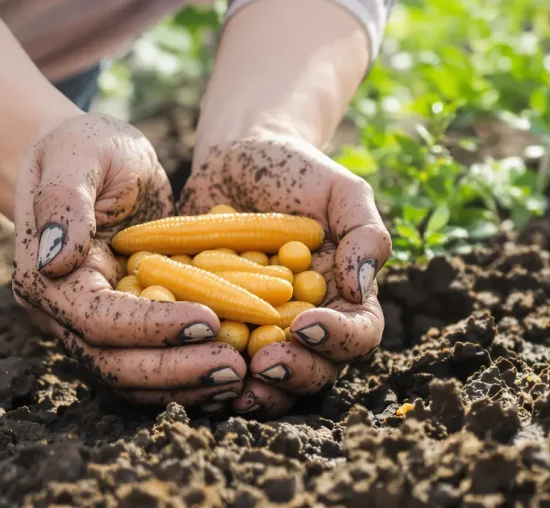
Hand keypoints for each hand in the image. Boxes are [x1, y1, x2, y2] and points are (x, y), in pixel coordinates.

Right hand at [11, 114, 244, 410]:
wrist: (90, 159)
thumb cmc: (85, 146)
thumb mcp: (77, 154)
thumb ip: (64, 201)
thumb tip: (55, 260)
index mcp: (45, 276)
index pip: (97, 319)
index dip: (152, 327)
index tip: (210, 321)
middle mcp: (62, 313)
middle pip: (113, 363)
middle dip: (175, 370)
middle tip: (236, 367)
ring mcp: (90, 327)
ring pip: (132, 376)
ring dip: (185, 382)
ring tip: (241, 374)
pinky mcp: (122, 328)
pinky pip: (151, 364)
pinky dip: (188, 374)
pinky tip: (233, 370)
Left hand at [180, 135, 390, 416]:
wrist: (237, 158)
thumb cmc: (299, 171)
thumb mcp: (341, 191)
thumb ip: (365, 234)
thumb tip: (359, 287)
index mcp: (345, 298)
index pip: (359, 333)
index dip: (339, 340)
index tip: (308, 325)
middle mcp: (308, 324)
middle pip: (315, 370)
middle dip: (293, 374)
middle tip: (265, 363)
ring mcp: (263, 331)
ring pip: (267, 380)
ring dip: (251, 390)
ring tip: (228, 383)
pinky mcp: (219, 328)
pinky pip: (215, 359)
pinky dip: (203, 370)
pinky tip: (184, 364)